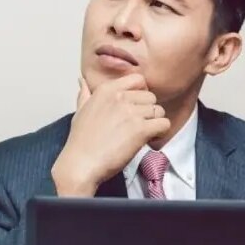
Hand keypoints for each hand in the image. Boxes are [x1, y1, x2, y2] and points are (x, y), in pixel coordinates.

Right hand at [51, 74, 170, 196]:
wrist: (81, 164)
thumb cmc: (80, 142)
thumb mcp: (79, 112)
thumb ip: (85, 95)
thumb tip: (82, 81)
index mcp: (107, 90)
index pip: (138, 80)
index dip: (141, 94)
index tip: (135, 108)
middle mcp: (120, 97)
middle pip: (151, 97)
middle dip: (148, 112)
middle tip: (138, 126)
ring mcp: (131, 112)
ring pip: (159, 111)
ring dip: (154, 123)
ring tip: (143, 135)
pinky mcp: (141, 129)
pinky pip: (164, 124)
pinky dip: (161, 133)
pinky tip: (149, 140)